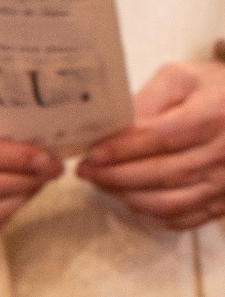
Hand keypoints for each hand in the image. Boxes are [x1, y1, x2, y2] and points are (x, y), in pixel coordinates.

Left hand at [77, 60, 224, 228]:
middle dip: (117, 176)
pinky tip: (133, 203)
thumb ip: (148, 99)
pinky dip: (157, 216)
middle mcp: (223, 153)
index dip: (122, 148)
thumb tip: (115, 127)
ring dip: (131, 197)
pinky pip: (189, 218)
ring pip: (173, 201)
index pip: (158, 137)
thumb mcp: (181, 78)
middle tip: (86, 172)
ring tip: (103, 186)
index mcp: (210, 116)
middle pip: (163, 173)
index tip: (92, 154)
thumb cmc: (214, 89)